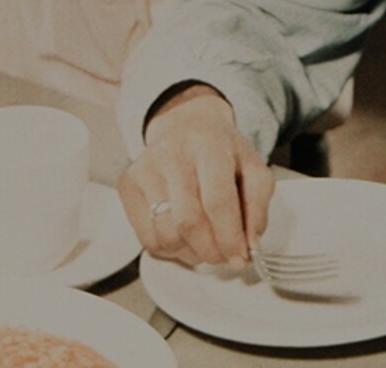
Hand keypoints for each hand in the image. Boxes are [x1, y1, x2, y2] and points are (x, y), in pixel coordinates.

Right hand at [119, 85, 270, 269]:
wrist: (186, 126)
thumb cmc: (221, 151)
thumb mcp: (252, 169)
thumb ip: (257, 208)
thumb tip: (250, 248)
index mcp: (208, 145)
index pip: (217, 201)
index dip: (230, 238)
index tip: (240, 258)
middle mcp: (172, 154)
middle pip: (188, 221)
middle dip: (211, 250)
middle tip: (225, 257)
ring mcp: (145, 169)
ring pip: (166, 234)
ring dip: (191, 253)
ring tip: (206, 246)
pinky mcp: (128, 184)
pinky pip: (147, 238)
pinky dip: (171, 250)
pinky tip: (185, 239)